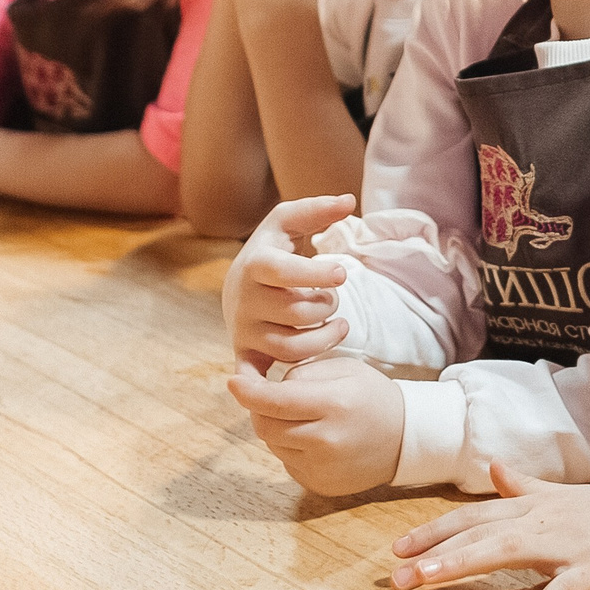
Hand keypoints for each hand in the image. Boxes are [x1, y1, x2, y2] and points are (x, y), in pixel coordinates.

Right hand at [223, 194, 357, 371]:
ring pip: (289, 348)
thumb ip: (317, 210)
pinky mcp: (245, 354)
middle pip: (294, 313)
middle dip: (325, 307)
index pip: (282, 272)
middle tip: (335, 300)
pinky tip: (298, 379)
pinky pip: (259, 381)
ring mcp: (243, 330)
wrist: (240, 284)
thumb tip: (349, 200)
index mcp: (253, 263)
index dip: (314, 275)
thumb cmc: (273, 250)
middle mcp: (243, 299)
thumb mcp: (288, 224)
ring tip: (339, 325)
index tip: (343, 274)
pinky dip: (270, 389)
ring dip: (323, 340)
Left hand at [229, 355, 403, 495]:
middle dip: (259, 408)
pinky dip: (290, 447)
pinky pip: (287, 462)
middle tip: (270, 396)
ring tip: (301, 416)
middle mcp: (328, 440)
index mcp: (335, 404)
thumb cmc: (372, 396)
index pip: (275, 401)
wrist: (406, 438)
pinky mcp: (320, 485)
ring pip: (273, 444)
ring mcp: (323, 468)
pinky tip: (313, 438)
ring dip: (276, 427)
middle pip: (266, 426)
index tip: (232, 381)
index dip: (247, 392)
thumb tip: (262, 389)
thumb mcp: (344, 369)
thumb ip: (301, 373)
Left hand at [390, 463, 589, 589]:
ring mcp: (571, 545)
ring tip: (427, 581)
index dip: (433, 531)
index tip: (396, 550)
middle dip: (434, 553)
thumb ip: (525, 485)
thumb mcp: (566, 495)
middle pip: (480, 533)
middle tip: (394, 578)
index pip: (474, 516)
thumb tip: (491, 469)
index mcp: (536, 505)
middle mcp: (545, 520)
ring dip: (465, 565)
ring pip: (509, 552)